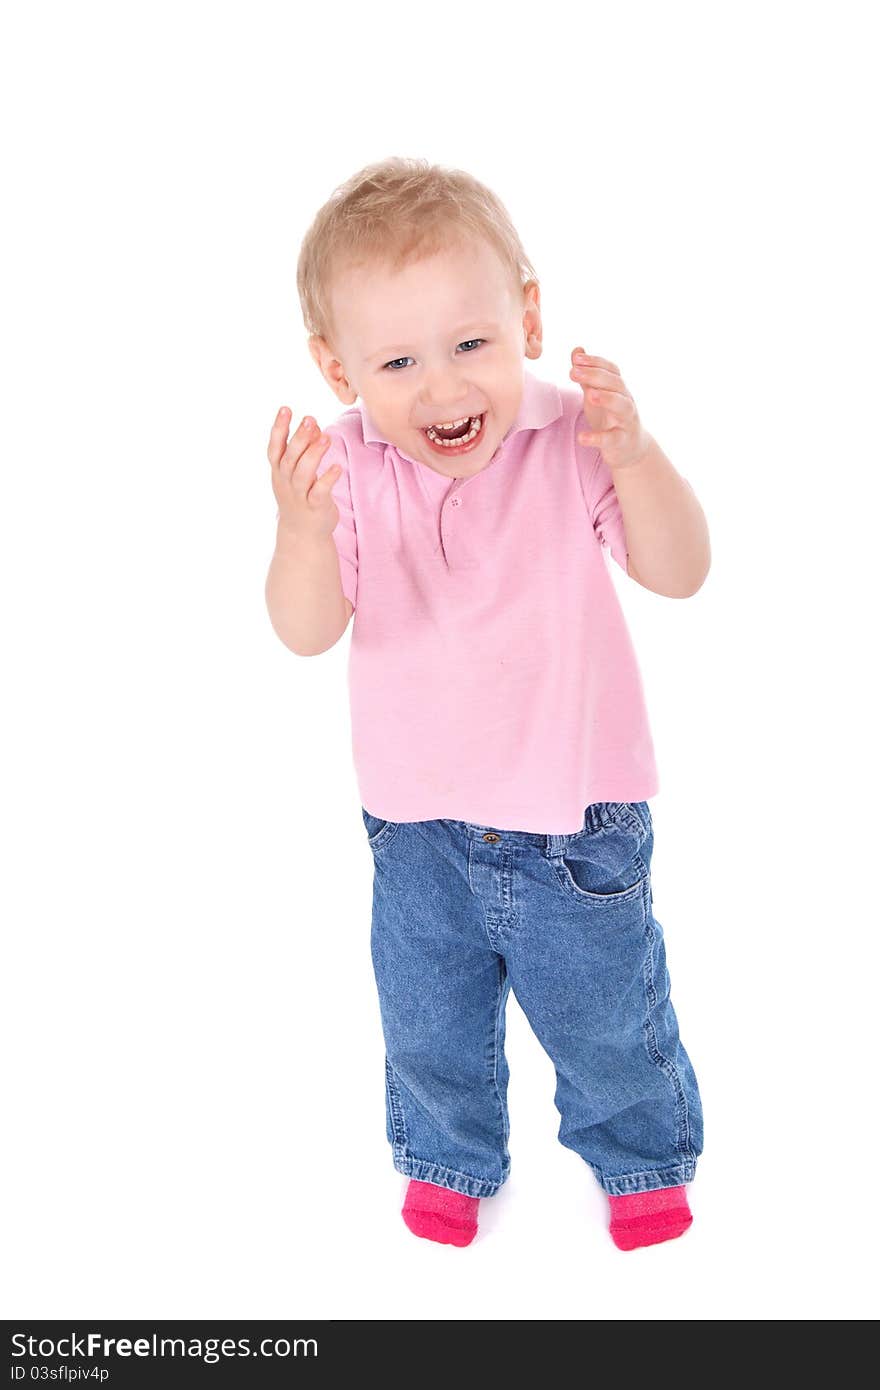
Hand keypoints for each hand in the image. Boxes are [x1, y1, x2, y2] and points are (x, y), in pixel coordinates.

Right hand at [267, 407, 341, 540]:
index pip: (275, 447)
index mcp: (279, 471)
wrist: (302, 533)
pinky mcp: (315, 507)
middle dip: (299, 438)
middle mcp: (286, 482)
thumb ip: (304, 449)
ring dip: (314, 454)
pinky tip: (338, 466)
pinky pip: (320, 492)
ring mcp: (299, 495)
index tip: (285, 408)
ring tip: (326, 437)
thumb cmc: (300, 496)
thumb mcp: (297, 472)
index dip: (279, 428)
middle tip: (310, 419)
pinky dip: (328, 479)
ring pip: (303, 473)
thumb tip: (313, 425)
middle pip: (290, 458)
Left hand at [569, 348, 650, 469]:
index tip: (577, 358)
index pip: (611, 370)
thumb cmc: (612, 418)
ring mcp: (626, 421)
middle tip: (573, 372)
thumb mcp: (597, 395)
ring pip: (622, 406)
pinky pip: (612, 438)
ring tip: (589, 395)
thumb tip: (577, 350)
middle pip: (616, 383)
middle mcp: (626, 401)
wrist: (631, 449)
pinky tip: (582, 437)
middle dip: (595, 375)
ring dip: (606, 398)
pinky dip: (597, 437)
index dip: (596, 362)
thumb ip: (587, 376)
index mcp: (619, 389)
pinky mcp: (622, 441)